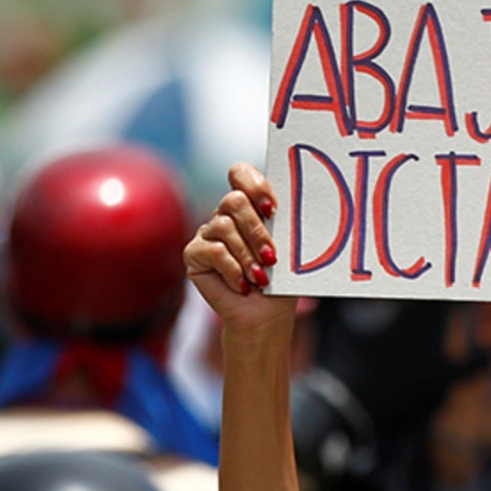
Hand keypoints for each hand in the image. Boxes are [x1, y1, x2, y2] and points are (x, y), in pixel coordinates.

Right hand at [185, 164, 295, 339]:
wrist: (265, 316)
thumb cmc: (281, 281)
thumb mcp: (288, 248)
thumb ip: (285, 222)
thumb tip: (296, 201)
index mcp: (250, 206)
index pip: (241, 174)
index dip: (254, 185)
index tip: (272, 209)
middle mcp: (225, 215)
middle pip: (233, 200)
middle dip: (256, 229)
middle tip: (272, 256)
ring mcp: (207, 233)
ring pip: (223, 226)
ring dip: (247, 255)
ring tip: (261, 277)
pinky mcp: (194, 254)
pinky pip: (212, 251)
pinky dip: (233, 270)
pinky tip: (243, 286)